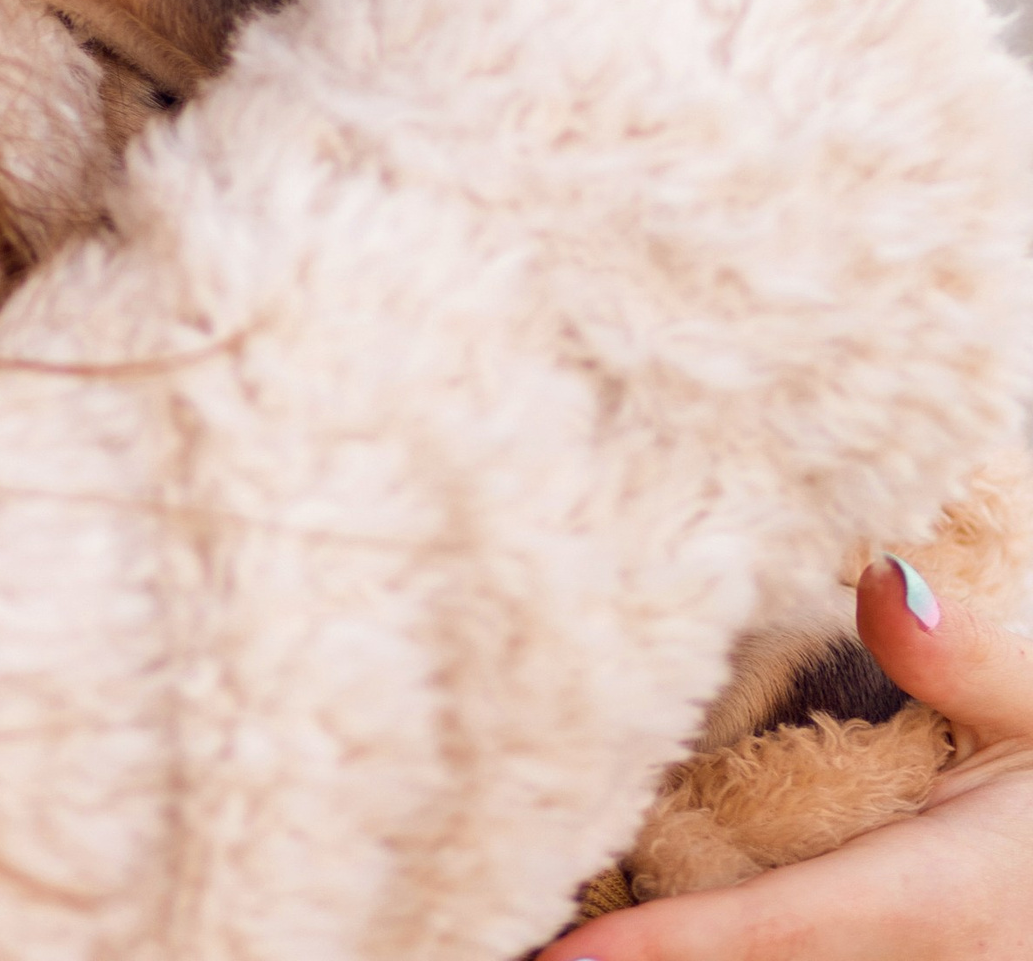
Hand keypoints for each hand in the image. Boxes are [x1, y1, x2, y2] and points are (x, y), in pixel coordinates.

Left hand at [547, 561, 1032, 956]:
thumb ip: (966, 659)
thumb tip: (880, 582)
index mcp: (940, 900)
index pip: (773, 928)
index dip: (664, 948)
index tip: (560, 959)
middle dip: (655, 954)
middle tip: (538, 941)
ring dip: (694, 953)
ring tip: (580, 944)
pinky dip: (741, 950)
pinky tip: (656, 933)